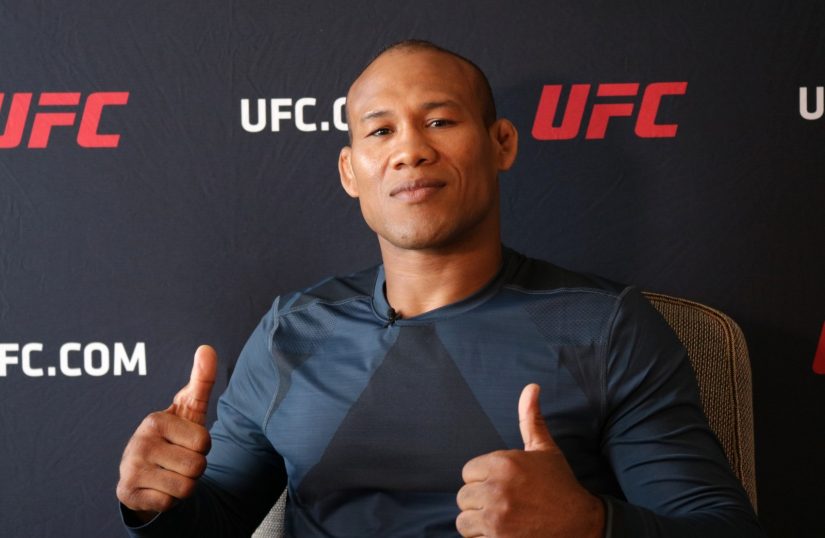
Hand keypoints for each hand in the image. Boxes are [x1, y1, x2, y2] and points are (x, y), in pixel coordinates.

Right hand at [116, 345, 217, 521]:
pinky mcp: (127, 493)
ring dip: (184, 485)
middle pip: (197, 466)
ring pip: (186, 487)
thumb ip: (202, 380)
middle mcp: (139, 442)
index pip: (204, 443)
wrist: (146, 472)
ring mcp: (130, 468)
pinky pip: (169, 503)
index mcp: (155, 420)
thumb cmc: (175, 437)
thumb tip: (207, 348)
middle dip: (195, 468)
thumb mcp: (190, 410)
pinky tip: (158, 487)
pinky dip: (169, 500)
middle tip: (179, 460)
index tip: (186, 442)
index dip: (202, 447)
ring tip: (170, 473)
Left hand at [456, 384, 603, 537]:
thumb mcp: (545, 450)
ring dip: (478, 522)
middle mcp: (497, 488)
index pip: (468, 471)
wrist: (580, 525)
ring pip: (464, 519)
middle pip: (463, 496)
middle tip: (504, 504)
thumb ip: (530, 419)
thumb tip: (531, 387)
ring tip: (501, 519)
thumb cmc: (560, 486)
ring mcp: (496, 517)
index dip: (483, 479)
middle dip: (480, 501)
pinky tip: (502, 533)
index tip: (503, 485)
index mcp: (504, 463)